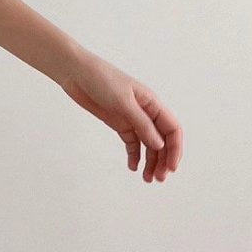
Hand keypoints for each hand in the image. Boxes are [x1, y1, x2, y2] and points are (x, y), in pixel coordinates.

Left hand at [56, 46, 182, 182]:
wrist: (75, 72)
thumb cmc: (101, 79)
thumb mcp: (123, 102)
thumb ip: (142, 124)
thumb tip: (160, 145)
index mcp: (152, 103)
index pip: (172, 129)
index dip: (175, 149)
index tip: (171, 168)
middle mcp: (145, 112)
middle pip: (162, 140)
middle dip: (163, 160)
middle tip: (159, 179)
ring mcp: (131, 118)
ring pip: (148, 144)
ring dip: (150, 161)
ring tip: (147, 178)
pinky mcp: (118, 122)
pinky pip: (131, 142)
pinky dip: (134, 155)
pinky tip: (133, 166)